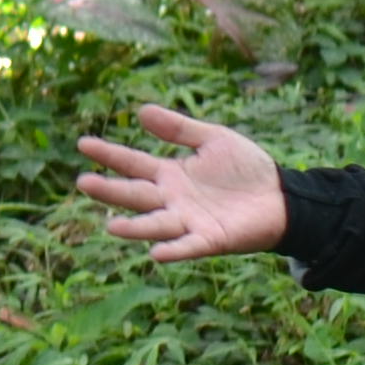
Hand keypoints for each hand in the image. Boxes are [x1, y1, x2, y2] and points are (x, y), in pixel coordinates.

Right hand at [75, 105, 290, 259]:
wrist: (280, 196)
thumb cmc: (246, 168)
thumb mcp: (213, 139)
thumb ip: (179, 129)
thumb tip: (141, 111)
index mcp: (170, 174)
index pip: (132, 164)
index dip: (109, 155)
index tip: (83, 143)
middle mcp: (172, 200)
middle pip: (136, 195)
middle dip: (110, 190)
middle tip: (83, 182)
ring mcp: (188, 221)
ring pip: (155, 225)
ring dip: (134, 228)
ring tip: (111, 226)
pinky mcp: (210, 239)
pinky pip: (188, 246)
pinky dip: (174, 250)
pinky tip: (157, 253)